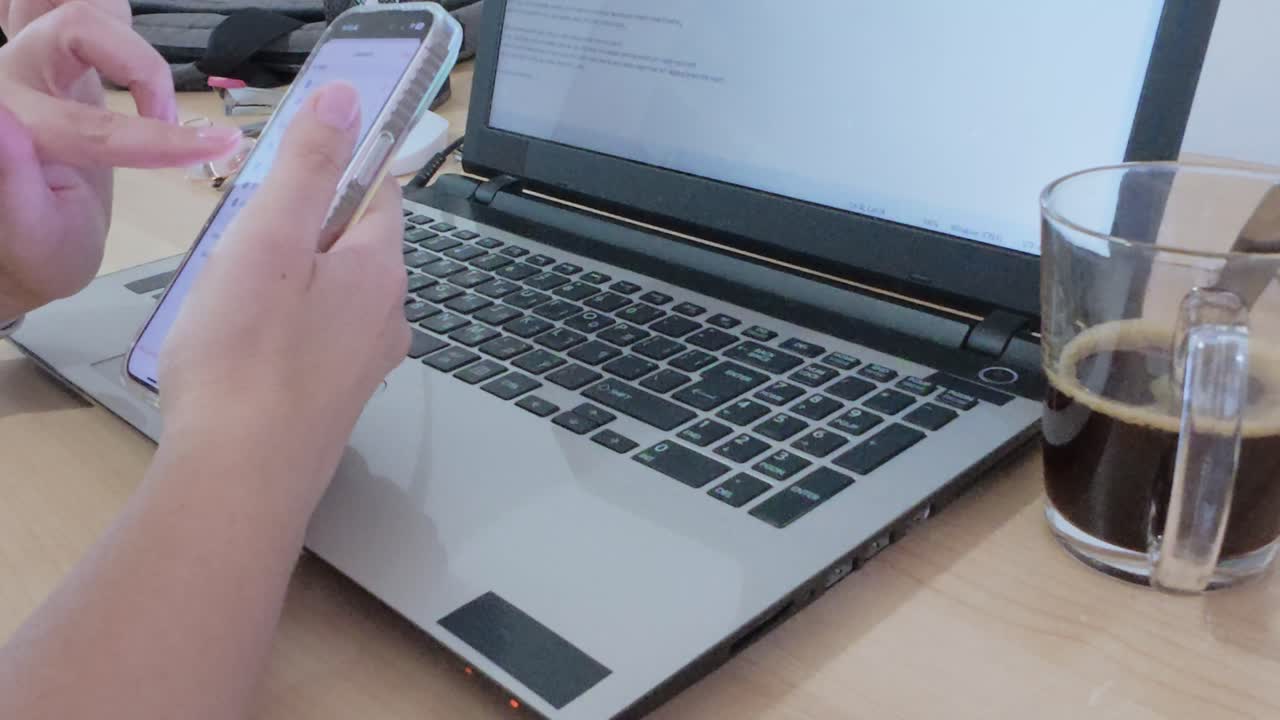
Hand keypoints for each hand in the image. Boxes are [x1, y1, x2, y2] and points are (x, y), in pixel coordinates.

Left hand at [0, 2, 241, 318]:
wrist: (17, 250)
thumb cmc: (32, 255)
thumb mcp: (34, 245)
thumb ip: (13, 189)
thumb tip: (3, 121)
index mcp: (10, 133)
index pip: (96, 124)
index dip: (161, 139)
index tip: (221, 147)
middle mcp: (13, 83)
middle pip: (78, 24)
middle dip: (142, 67)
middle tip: (170, 121)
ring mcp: (32, 67)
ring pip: (72, 5)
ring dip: (116, 26)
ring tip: (151, 86)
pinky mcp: (54, 64)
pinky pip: (73, 12)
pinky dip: (107, 20)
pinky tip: (130, 55)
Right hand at [158, 83, 408, 502]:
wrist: (240, 480)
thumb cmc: (248, 358)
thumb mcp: (271, 237)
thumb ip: (308, 165)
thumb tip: (345, 99)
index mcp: (381, 269)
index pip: (379, 193)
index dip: (336, 170)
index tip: (289, 174)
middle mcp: (388, 316)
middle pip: (353, 245)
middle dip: (300, 233)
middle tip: (243, 247)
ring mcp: (365, 363)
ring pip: (331, 296)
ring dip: (287, 284)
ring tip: (235, 303)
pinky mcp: (335, 401)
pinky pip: (314, 341)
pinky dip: (281, 331)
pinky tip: (243, 351)